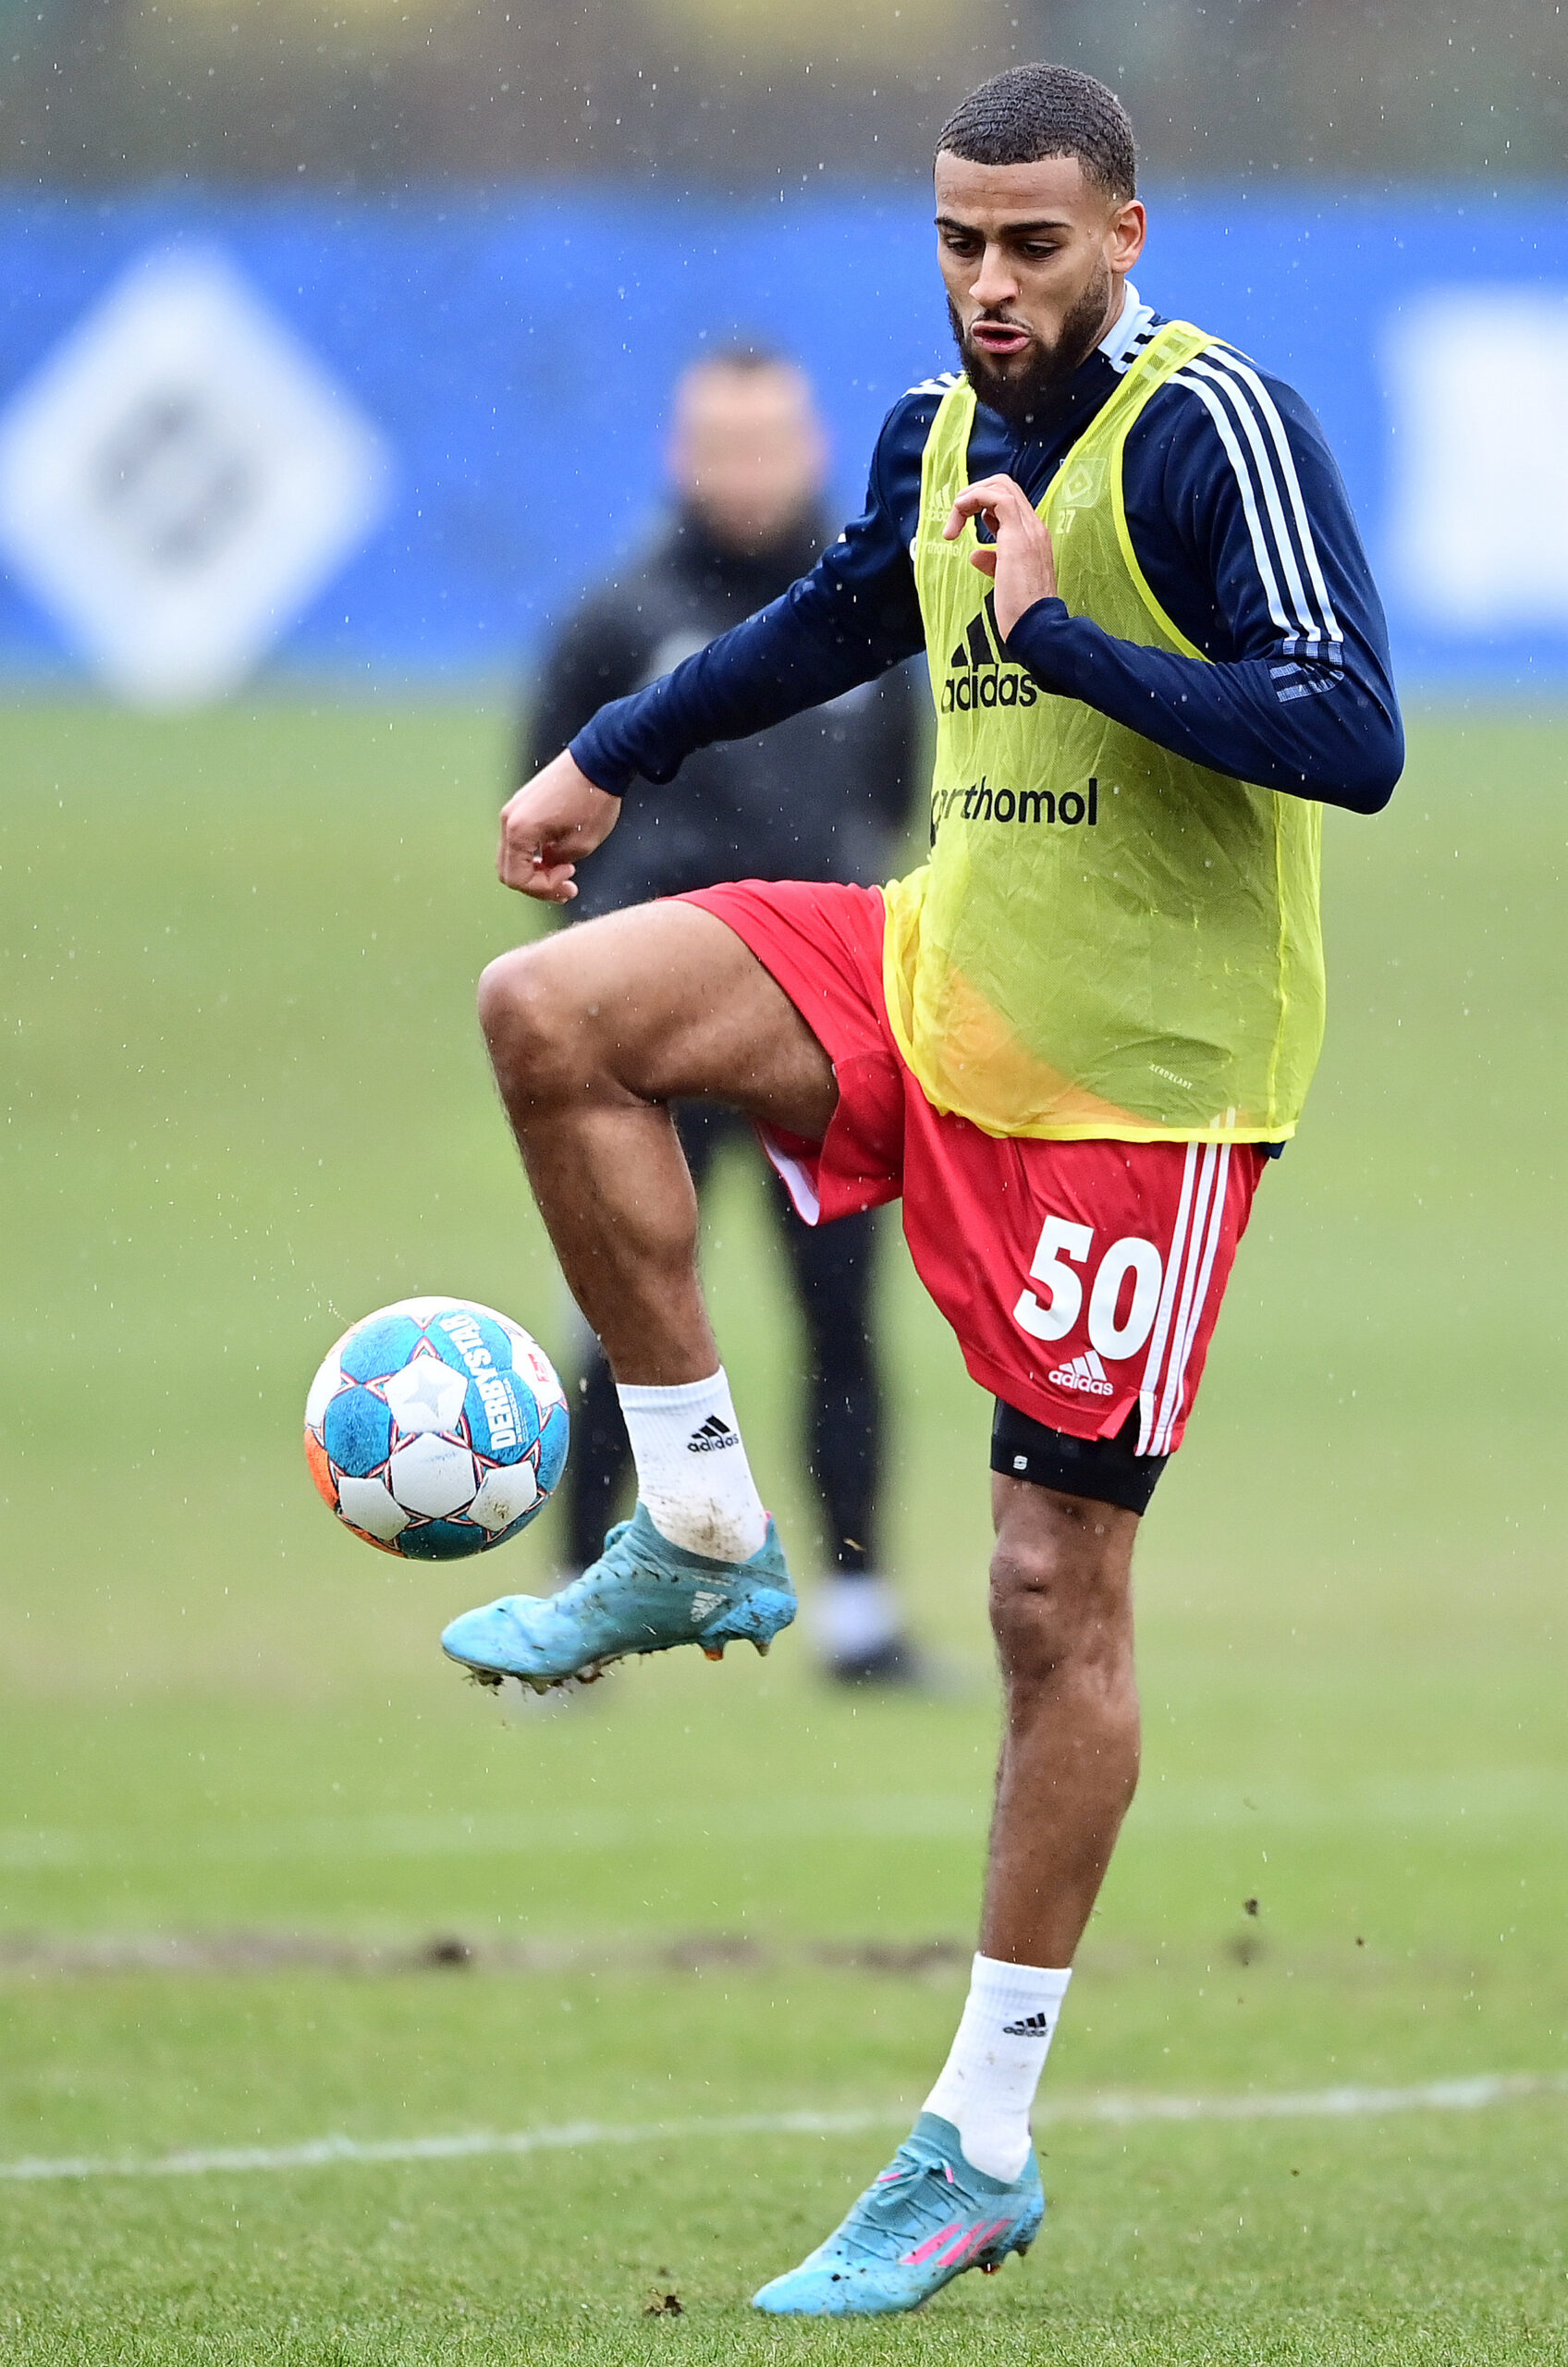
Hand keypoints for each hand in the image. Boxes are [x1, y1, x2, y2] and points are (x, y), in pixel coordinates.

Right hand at [497, 750, 620, 901]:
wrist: (599, 761)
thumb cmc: (593, 801)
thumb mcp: (581, 845)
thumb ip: (556, 863)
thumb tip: (546, 864)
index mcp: (519, 831)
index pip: (517, 878)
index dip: (543, 888)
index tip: (569, 878)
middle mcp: (509, 819)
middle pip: (508, 869)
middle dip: (537, 883)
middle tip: (566, 885)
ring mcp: (513, 809)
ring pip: (512, 855)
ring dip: (535, 868)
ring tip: (565, 869)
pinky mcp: (523, 803)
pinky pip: (519, 838)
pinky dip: (534, 852)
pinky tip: (557, 851)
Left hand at [943, 474, 1057, 640]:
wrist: (1037, 627)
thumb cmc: (1022, 612)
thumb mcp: (1004, 581)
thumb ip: (993, 563)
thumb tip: (976, 554)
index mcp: (1033, 536)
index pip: (1009, 500)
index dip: (982, 504)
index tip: (964, 525)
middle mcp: (1034, 527)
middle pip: (1004, 485)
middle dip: (974, 493)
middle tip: (955, 518)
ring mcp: (1029, 530)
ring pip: (1000, 486)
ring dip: (969, 497)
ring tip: (953, 523)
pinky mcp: (1018, 537)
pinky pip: (996, 498)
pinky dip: (973, 499)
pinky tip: (959, 515)